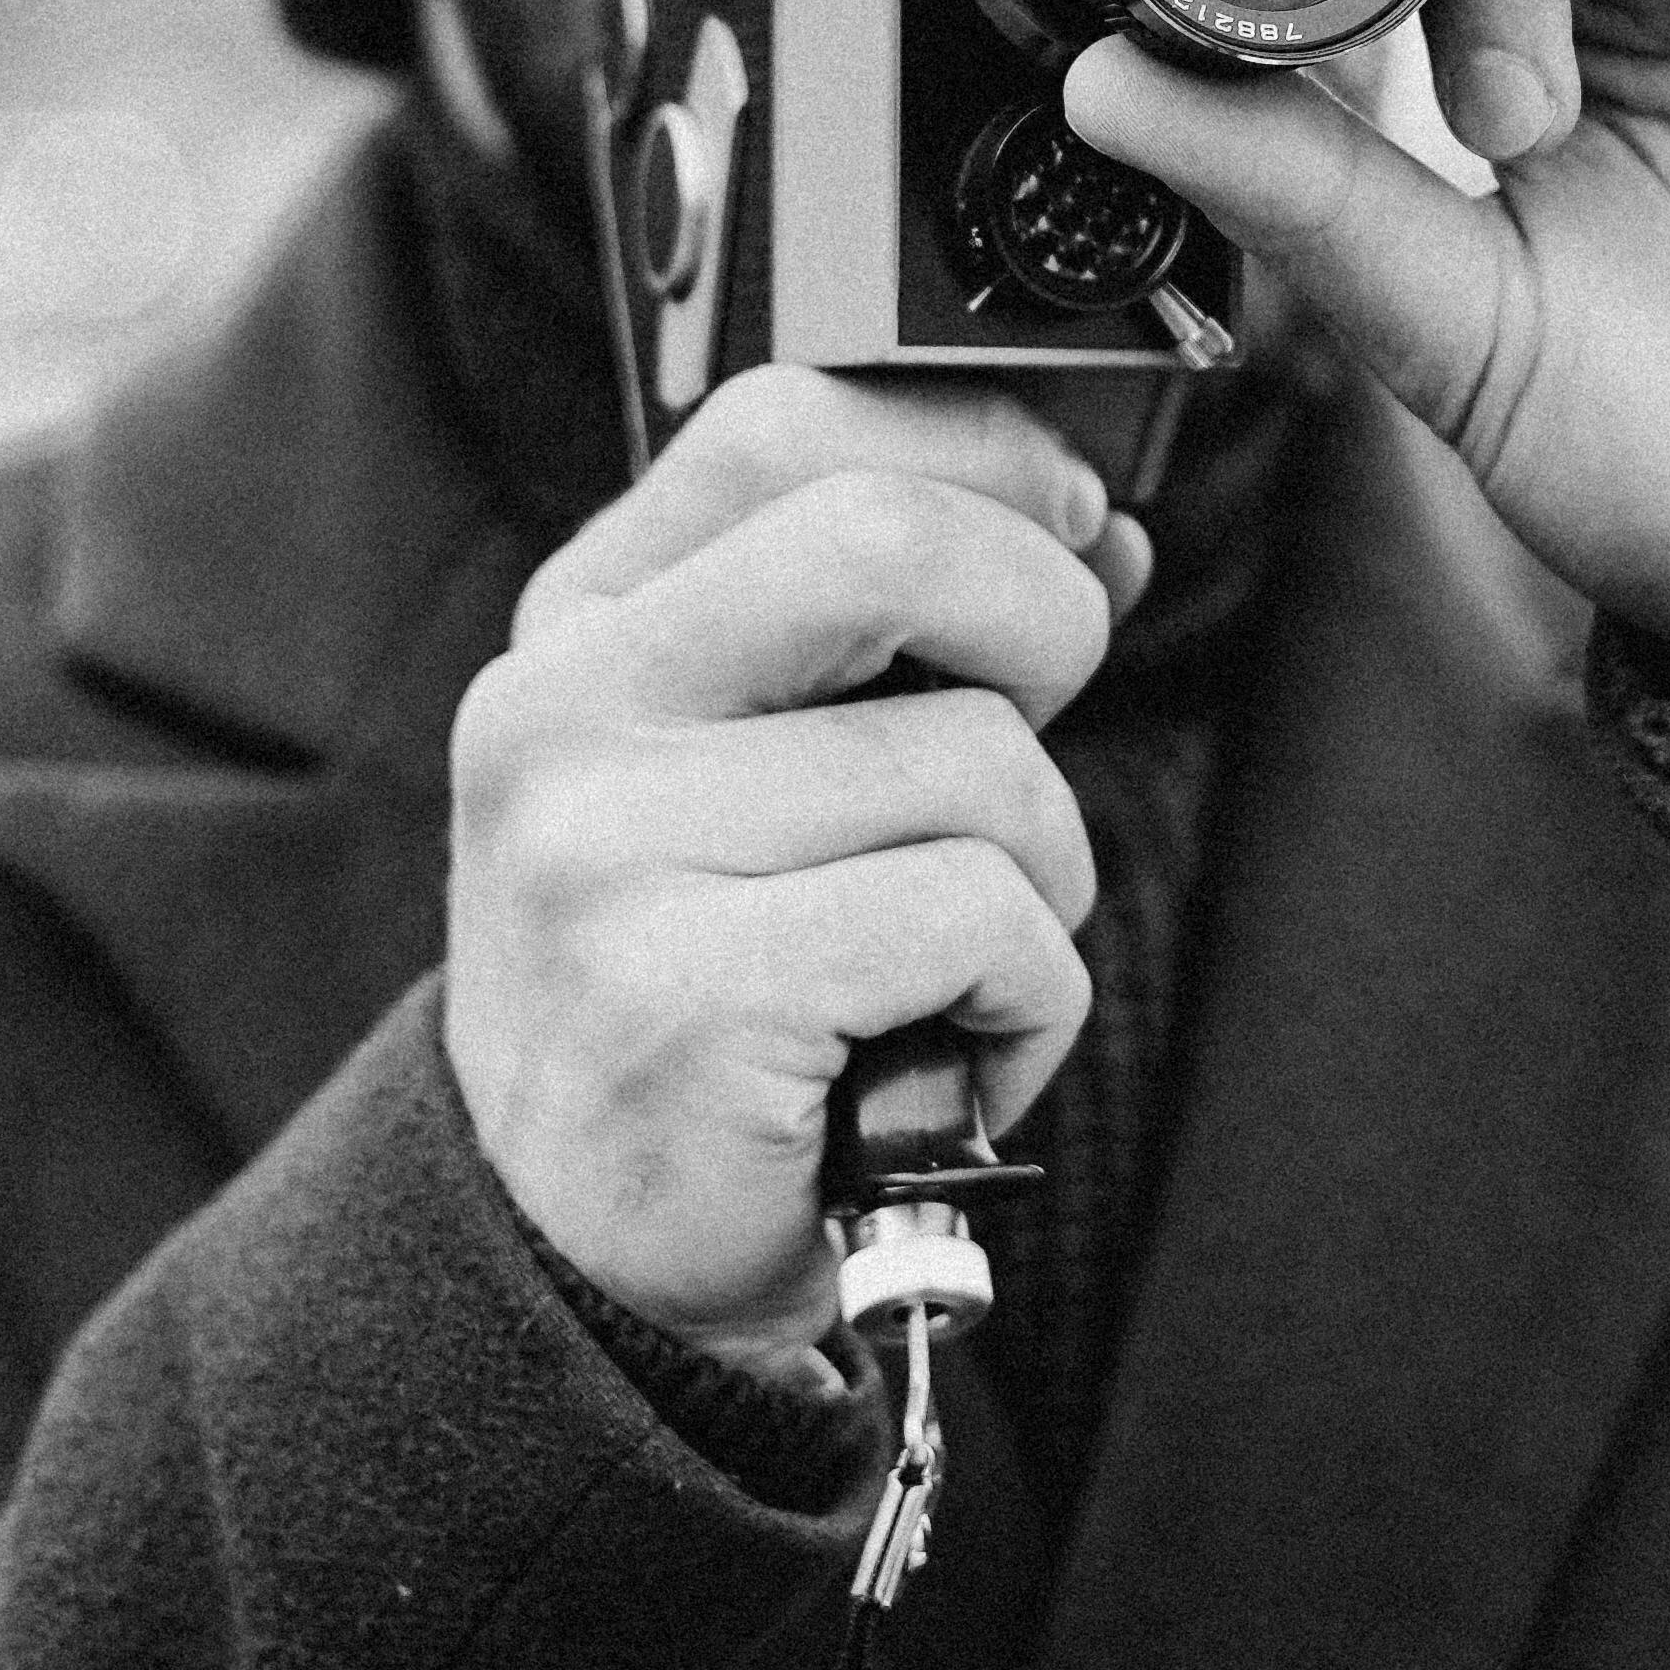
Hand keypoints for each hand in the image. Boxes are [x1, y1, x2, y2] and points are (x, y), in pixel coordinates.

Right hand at [442, 371, 1144, 1357]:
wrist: (586, 1248)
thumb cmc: (716, 984)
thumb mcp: (770, 769)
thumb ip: (905, 632)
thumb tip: (1102, 527)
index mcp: (588, 625)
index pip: (790, 420)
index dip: (979, 451)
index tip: (1061, 529)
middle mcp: (566, 713)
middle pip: (890, 539)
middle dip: (1041, 624)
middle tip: (1033, 730)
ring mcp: (607, 855)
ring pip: (976, 766)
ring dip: (1041, 878)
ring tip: (950, 964)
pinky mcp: (685, 1000)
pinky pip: (981, 925)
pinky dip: (1027, 1004)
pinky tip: (942, 1056)